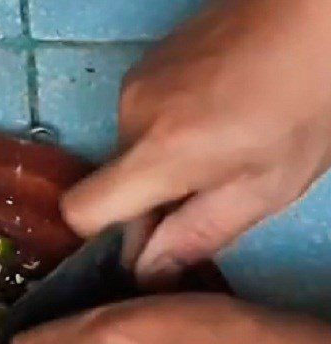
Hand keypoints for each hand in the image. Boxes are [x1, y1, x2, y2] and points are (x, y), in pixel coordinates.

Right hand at [62, 0, 330, 278]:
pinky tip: (214, 115)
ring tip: (220, 144)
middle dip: (148, 200)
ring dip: (161, 163)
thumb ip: (196, 237)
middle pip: (110, 184)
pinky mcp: (148, 62)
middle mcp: (131, 116)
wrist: (321, 6)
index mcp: (157, 153)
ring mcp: (136, 82)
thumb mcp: (266, 189)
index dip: (101, 237)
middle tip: (208, 191)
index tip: (146, 241)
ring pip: (129, 152)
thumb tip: (147, 273)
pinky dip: (168, 129)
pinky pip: (141, 119)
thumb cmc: (308, 100)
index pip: (80, 212)